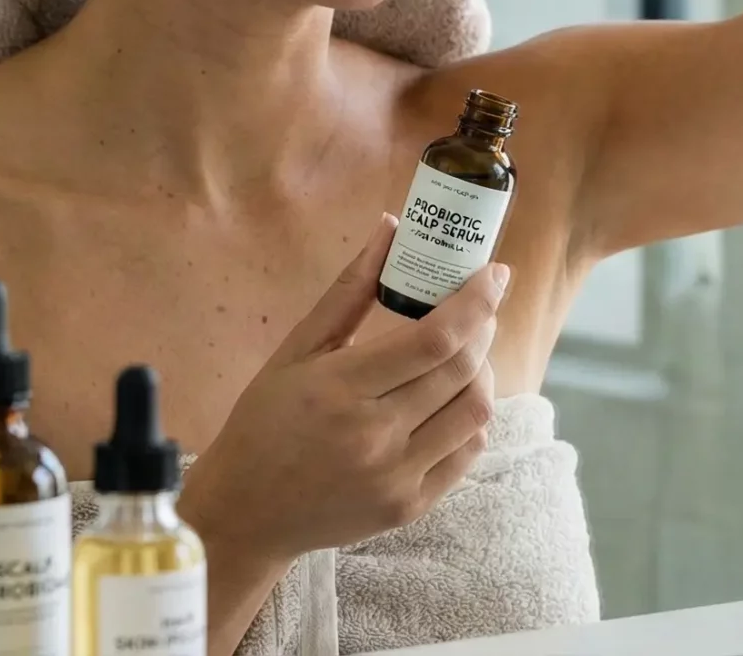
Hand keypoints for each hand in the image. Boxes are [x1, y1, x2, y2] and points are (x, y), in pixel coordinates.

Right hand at [179, 217, 503, 563]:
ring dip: (483, 372)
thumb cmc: (265, 421)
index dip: (476, 301)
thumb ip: (348, 291)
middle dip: (483, 329)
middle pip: (461, 370)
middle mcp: (373, 436)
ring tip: (465, 355)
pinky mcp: (410, 506)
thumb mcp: (296, 351)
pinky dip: (472, 417)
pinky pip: (468, 452)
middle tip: (479, 309)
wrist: (245, 513)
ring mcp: (395, 477)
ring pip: (475, 411)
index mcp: (340, 389)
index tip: (496, 273)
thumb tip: (391, 228)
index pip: (434, 339)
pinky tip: (453, 400)